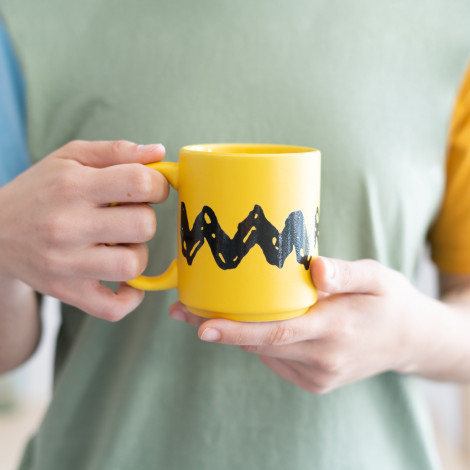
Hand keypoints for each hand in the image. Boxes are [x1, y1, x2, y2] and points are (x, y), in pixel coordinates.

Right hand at [0, 140, 168, 319]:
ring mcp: (66, 264)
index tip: (151, 189)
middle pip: (143, 225)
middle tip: (128, 216)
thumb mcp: (70, 158)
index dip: (159, 185)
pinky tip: (123, 280)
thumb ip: (117, 151)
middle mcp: (68, 226)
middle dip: (146, 218)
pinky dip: (130, 297)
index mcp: (73, 186)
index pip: (140, 182)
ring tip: (120, 244)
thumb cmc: (41, 190)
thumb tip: (159, 152)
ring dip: (138, 253)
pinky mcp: (67, 292)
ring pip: (133, 265)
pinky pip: (115, 308)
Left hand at [169, 257, 434, 393]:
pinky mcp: (316, 381)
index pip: (277, 333)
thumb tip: (315, 268)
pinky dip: (257, 342)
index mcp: (336, 330)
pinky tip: (247, 322)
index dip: (237, 330)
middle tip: (184, 310)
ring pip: (264, 353)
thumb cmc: (389, 300)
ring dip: (235, 335)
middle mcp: (324, 360)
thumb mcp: (376, 276)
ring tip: (204, 312)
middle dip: (221, 329)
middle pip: (261, 344)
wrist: (409, 339)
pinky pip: (276, 359)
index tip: (202, 325)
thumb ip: (346, 273)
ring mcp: (320, 375)